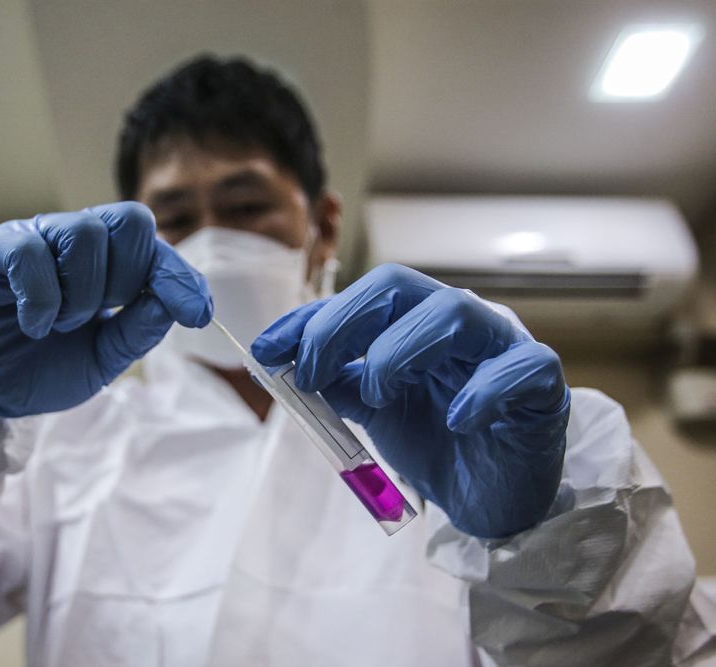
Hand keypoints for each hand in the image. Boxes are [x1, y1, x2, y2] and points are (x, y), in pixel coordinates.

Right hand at [0, 202, 211, 416]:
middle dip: (127, 278)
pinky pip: (29, 251)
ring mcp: (32, 239)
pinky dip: (42, 296)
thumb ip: (138, 329)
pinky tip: (33, 324)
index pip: (155, 248)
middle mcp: (71, 241)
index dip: (180, 277)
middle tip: (100, 316)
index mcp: (106, 263)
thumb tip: (175, 302)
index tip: (197, 314)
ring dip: (82, 294)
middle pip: (130, 220)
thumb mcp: (102, 360)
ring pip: (85, 232)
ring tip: (59, 326)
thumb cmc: (38, 368)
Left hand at [251, 264, 569, 537]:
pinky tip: (455, 419)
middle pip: (400, 285)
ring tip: (375, 395)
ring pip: (454, 313)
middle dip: (343, 323)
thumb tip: (281, 360)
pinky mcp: (542, 386)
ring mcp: (502, 348)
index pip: (361, 296)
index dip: (311, 318)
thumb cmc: (434, 444)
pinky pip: (520, 368)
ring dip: (399, 350)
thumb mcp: (371, 411)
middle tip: (310, 373)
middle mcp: (457, 323)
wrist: (487, 500)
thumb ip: (334, 382)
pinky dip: (482, 391)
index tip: (265, 351)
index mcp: (415, 321)